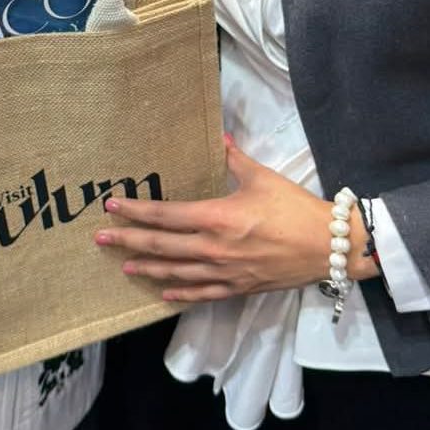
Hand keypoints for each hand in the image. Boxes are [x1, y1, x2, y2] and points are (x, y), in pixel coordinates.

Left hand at [94, 135, 376, 302]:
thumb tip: (219, 137)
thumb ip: (234, 159)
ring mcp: (225, 272)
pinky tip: (163, 291)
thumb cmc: (294, 207)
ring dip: (148, 268)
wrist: (328, 246)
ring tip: (124, 265)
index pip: (166, 215)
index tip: (113, 207)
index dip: (137, 212)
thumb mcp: (261, 176)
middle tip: (101, 239)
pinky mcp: (239, 287)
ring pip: (177, 272)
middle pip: (162, 247)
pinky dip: (180, 291)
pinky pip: (202, 293)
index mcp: (217, 217)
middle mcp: (215, 248)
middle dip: (129, 241)